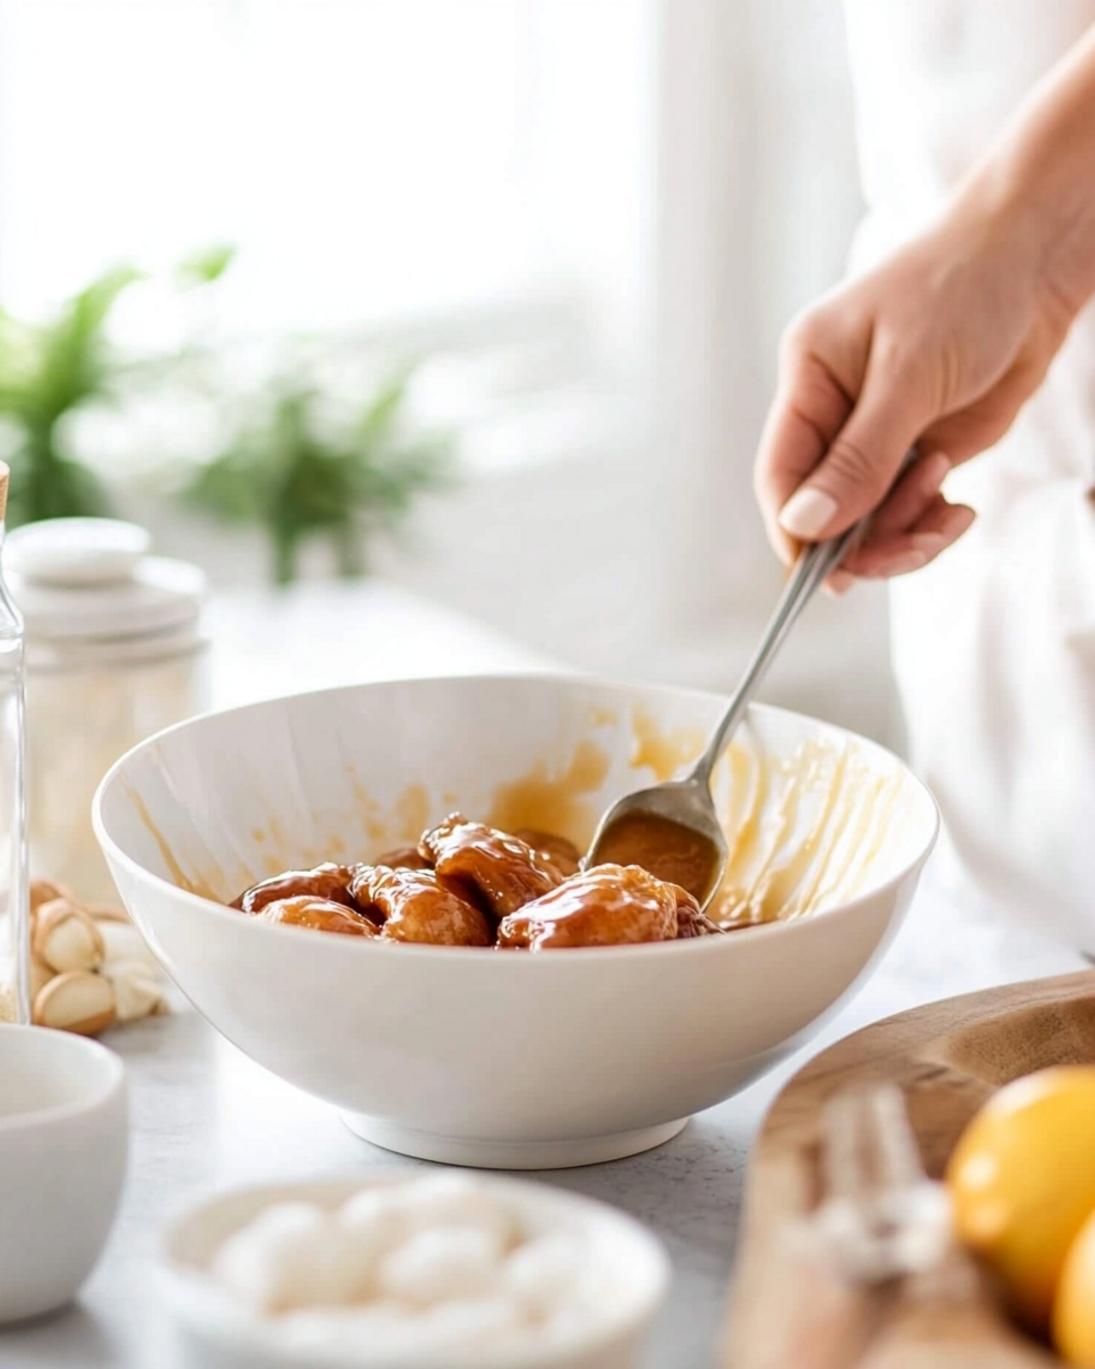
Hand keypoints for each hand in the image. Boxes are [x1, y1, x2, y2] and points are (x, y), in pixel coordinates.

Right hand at [753, 196, 1076, 588]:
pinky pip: (911, 511)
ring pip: (868, 521)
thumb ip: (858, 458)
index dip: (796, 530)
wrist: (1039, 256)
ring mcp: (880, 435)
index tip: (827, 572)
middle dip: (864, 541)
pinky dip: (932, 524)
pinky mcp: (922, 448)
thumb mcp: (908, 375)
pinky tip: (959, 510)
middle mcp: (836, 413)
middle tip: (916, 546)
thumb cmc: (963, 287)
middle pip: (824, 510)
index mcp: (809, 380)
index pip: (781, 474)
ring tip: (949, 512)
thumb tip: (802, 526)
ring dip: (907, 534)